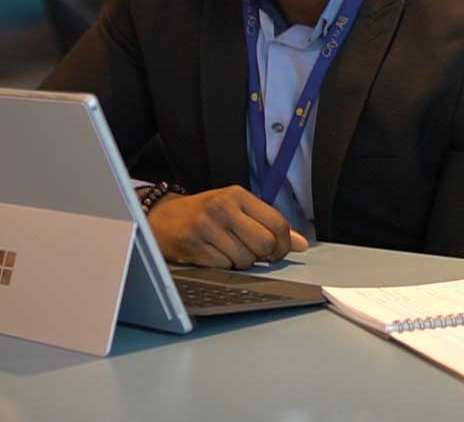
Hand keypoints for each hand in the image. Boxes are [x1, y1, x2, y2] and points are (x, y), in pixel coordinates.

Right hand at [146, 185, 308, 267]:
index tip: (280, 251)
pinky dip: (224, 266)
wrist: (162, 218)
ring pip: (246, 259)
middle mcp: (223, 208)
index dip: (285, 243)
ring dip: (242, 262)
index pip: (277, 222)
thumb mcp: (237, 208)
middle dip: (264, 255)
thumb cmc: (204, 213)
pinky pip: (224, 267)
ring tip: (229, 250)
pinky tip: (214, 254)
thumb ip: (269, 223)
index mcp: (237, 195)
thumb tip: (301, 244)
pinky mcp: (194, 247)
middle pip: (264, 243)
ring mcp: (207, 228)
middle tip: (256, 254)